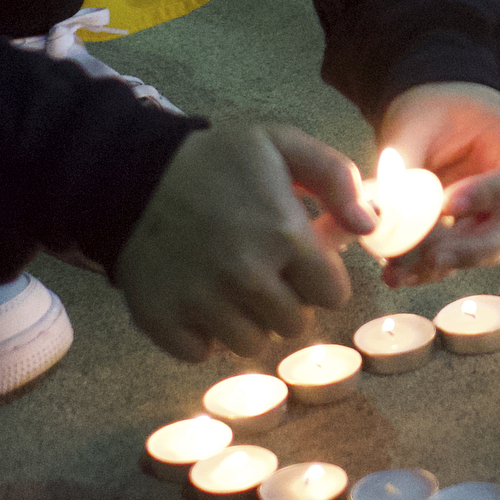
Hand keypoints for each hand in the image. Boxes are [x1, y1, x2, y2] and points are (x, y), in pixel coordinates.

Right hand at [112, 124, 374, 361]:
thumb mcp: (280, 145)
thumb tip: (370, 225)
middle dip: (286, 299)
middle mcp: (246, 276)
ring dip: (246, 320)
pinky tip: (196, 297)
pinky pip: (202, 354)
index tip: (299, 260)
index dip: (320, 277)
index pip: (333, 294)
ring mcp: (203, 303)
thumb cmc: (215, 160)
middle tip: (261, 268)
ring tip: (228, 281)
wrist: (130, 174)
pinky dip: (201, 334)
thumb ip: (336, 178)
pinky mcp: (164, 322)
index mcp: (283, 235)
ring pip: (251, 344)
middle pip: (295, 325)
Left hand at [373, 82, 499, 287]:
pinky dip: (430, 267)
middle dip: (473, 249)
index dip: (490, 196)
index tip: (447, 206)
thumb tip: (385, 208)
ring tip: (400, 271)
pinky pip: (461, 254)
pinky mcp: (476, 231)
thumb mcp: (417, 121)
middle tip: (433, 258)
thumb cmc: (434, 108)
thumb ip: (406, 159)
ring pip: (490, 251)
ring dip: (446, 265)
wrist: (435, 114)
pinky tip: (396, 273)